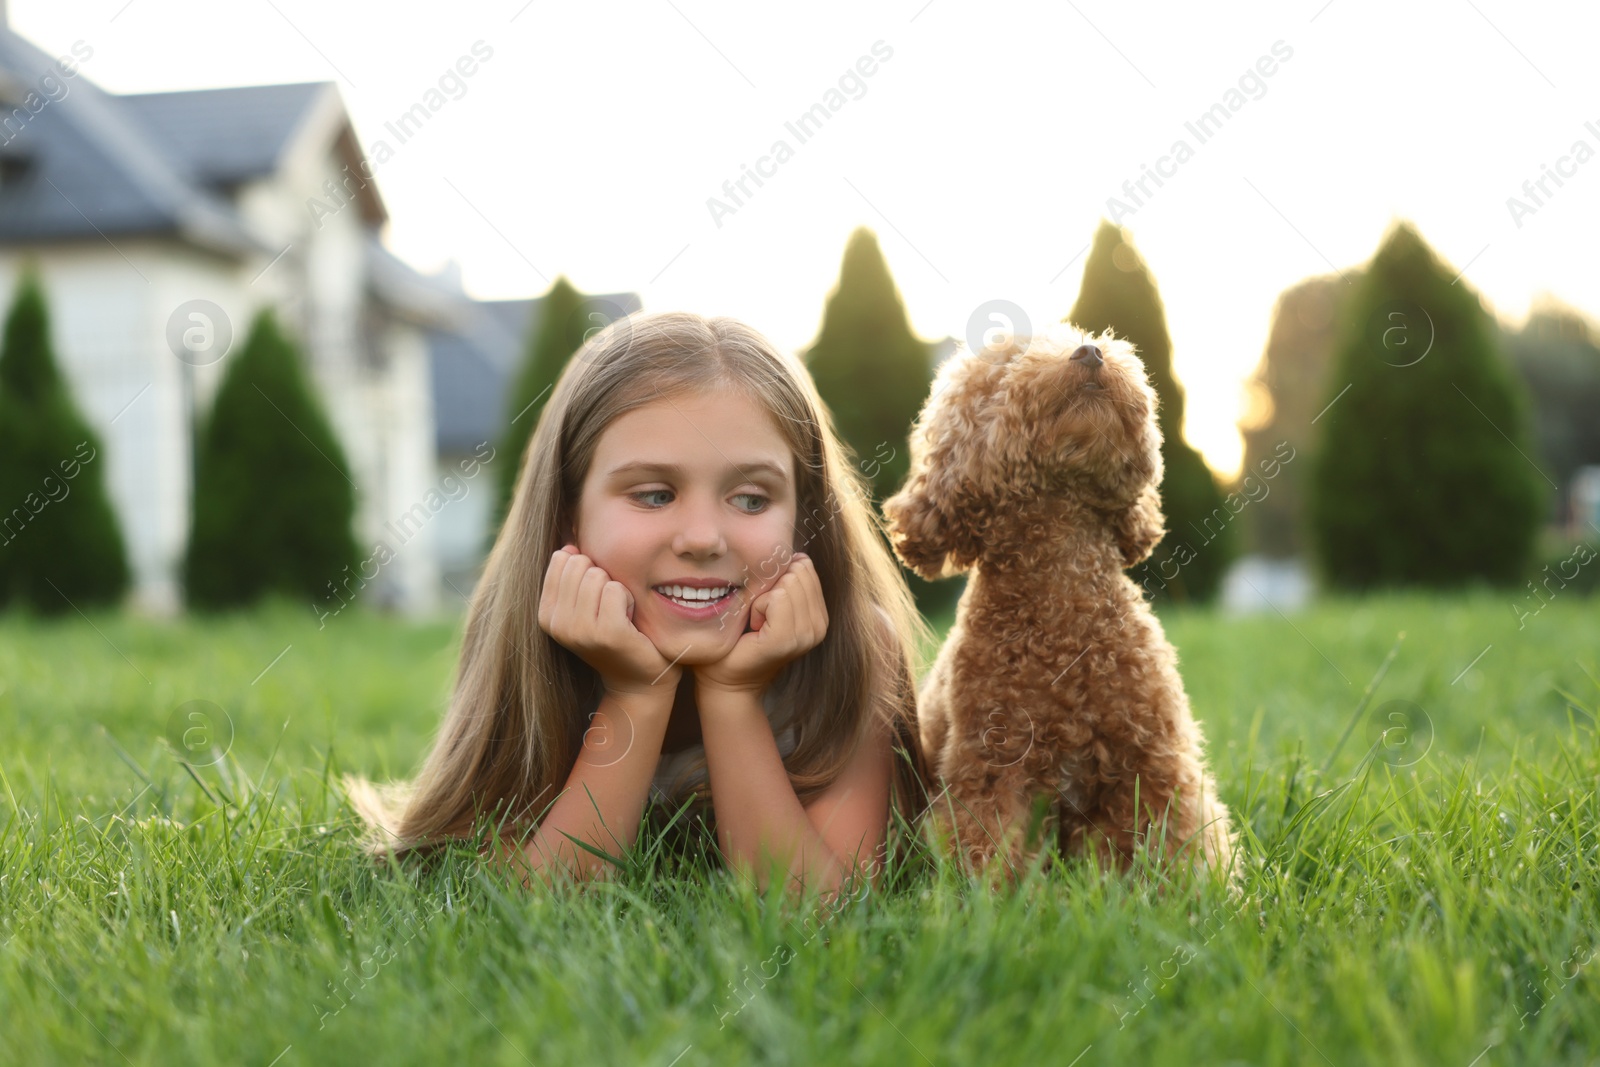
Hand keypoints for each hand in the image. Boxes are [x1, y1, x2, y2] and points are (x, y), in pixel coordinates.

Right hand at [537, 545, 679, 696]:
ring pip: (598, 575)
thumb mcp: (584, 603)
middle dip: (602, 577)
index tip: (595, 598)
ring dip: (617, 589)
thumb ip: (572, 575)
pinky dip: (628, 599)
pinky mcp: (607, 634)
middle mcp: (558, 624)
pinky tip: (629, 621)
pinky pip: (616, 589)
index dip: (586, 570)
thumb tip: (569, 546)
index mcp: (546, 614)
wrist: (638, 677)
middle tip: (609, 607)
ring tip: (618, 615)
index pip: (561, 558)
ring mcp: (580, 631)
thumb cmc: (614, 632)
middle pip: (580, 563)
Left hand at [695, 553, 826, 697]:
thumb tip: (797, 554)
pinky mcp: (787, 639)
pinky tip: (754, 629)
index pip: (806, 567)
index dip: (778, 579)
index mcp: (819, 615)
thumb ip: (786, 581)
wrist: (725, 678)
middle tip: (759, 616)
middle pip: (798, 572)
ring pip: (788, 583)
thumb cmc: (740, 637)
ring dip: (763, 598)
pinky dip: (758, 608)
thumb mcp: (769, 603)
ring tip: (756, 623)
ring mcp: (806, 635)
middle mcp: (819, 626)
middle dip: (771, 587)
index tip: (766, 608)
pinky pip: (776, 599)